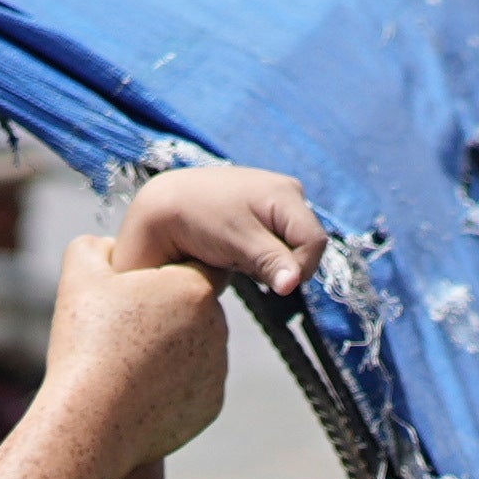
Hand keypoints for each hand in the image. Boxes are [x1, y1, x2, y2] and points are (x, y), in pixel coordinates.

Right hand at [49, 218, 240, 441]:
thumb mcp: (79, 277)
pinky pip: (192, 385)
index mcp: (193, 289)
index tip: (138, 290)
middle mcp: (217, 327)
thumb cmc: (87, 346)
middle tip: (122, 329)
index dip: (164, 274)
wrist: (92, 423)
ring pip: (195, 348)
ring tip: (126, 362)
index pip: (195, 265)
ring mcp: (217, 370)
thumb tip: (109, 246)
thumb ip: (95, 247)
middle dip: (165, 313)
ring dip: (170, 349)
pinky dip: (170, 386)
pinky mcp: (210, 405)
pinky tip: (137, 390)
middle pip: (194, 308)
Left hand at [106, 157, 327, 297]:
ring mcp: (276, 203)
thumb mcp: (237, 242)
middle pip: (305, 244)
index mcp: (286, 194)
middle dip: (281, 263)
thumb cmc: (198, 220)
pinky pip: (276, 245)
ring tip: (237, 255)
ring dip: (269, 261)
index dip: (299, 268)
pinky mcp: (264, 216)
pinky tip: (236, 251)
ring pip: (291, 247)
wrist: (164, 206)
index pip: (314, 242)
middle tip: (245, 263)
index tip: (270, 285)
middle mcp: (288, 193)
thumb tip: (294, 283)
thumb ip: (270, 261)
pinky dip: (260, 255)